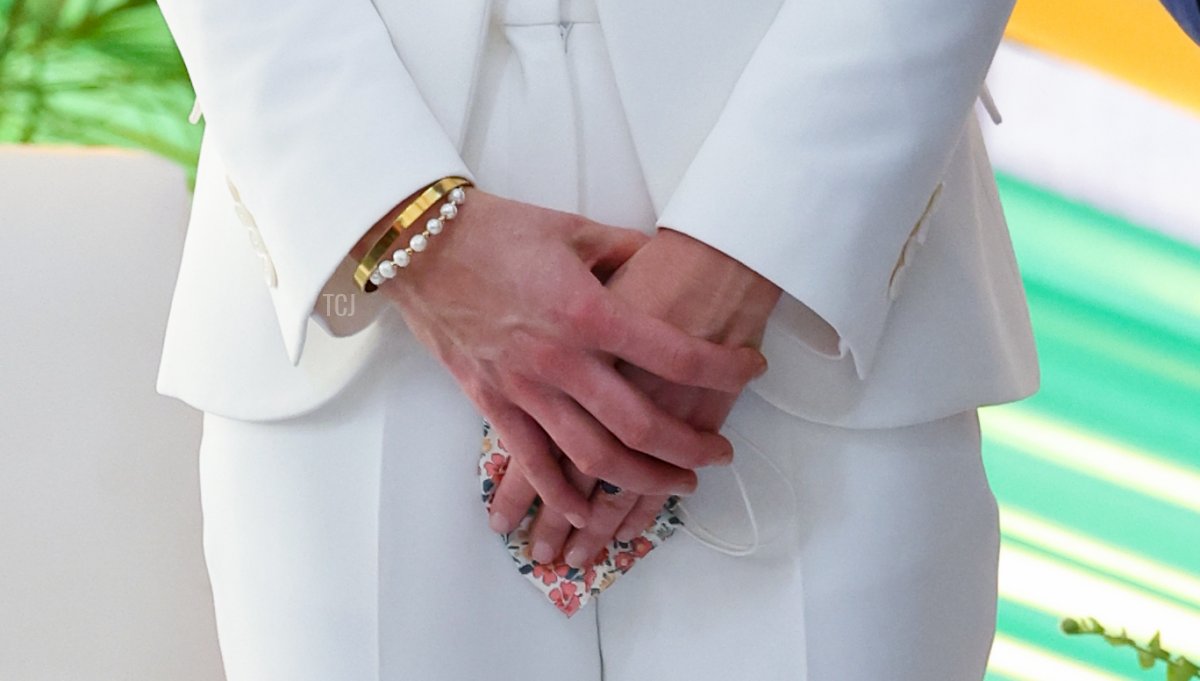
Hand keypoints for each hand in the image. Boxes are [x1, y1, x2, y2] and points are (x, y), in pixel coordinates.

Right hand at [367, 190, 766, 525]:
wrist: (419, 244)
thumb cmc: (497, 231)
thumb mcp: (576, 230)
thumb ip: (628, 252)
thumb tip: (666, 262)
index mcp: (589, 312)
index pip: (675, 353)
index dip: (723, 367)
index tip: (750, 370)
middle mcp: (561, 360)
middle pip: (640, 424)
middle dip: (690, 447)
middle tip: (719, 454)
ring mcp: (524, 388)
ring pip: (593, 456)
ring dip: (642, 480)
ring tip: (677, 486)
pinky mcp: (493, 403)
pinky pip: (533, 462)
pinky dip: (563, 495)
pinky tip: (591, 513)